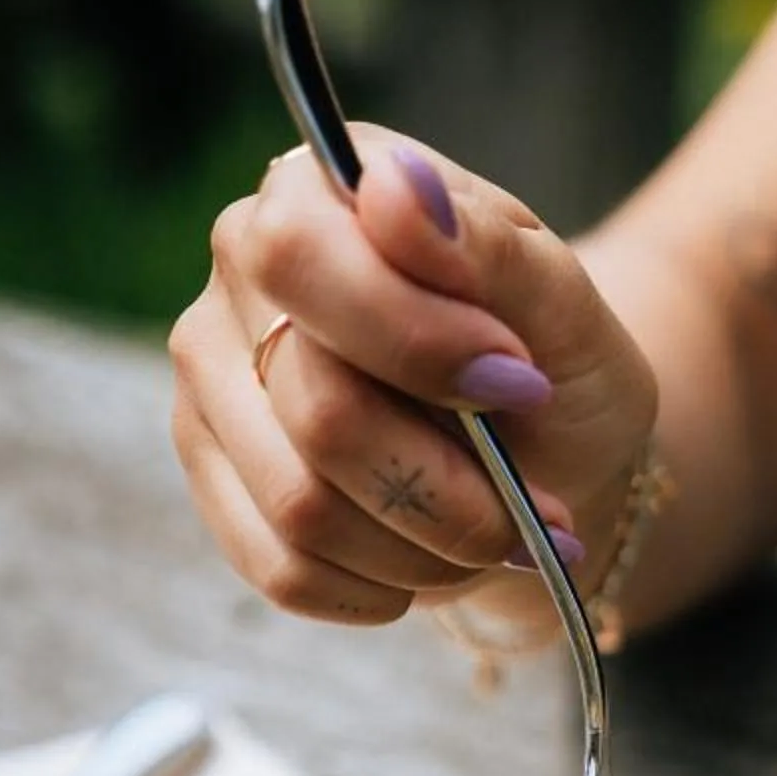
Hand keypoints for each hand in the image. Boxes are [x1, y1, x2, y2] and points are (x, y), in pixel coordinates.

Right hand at [169, 134, 656, 628]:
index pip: (299, 254)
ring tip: (491, 537)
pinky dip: (381, 588)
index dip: (413, 340)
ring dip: (426, 548)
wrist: (546, 465)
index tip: (517, 383)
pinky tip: (429, 563)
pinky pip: (284, 569)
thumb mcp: (562, 302)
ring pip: (302, 505)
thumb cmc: (554, 369)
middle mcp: (241, 272)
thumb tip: (396, 187)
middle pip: (318, 410)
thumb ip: (487, 245)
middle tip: (533, 509)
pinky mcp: (214, 481)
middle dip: (452, 487)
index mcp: (319, 189)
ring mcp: (214, 382)